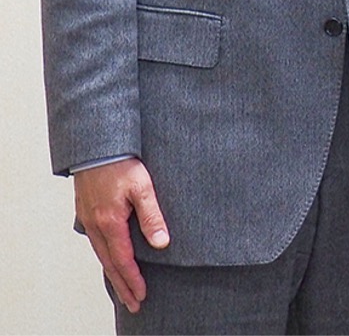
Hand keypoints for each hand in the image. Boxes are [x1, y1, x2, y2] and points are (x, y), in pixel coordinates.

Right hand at [73, 158, 169, 313]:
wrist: (97, 146)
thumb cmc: (122, 163)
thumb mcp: (143, 187)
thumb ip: (151, 216)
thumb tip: (161, 243)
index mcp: (110, 222)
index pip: (123, 260)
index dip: (133, 280)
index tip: (141, 295)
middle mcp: (95, 225)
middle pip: (109, 263)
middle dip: (122, 285)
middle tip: (134, 303)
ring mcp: (88, 220)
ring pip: (101, 254)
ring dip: (113, 273)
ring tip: (123, 288)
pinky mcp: (87, 212)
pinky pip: (96, 242)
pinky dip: (105, 257)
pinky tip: (111, 259)